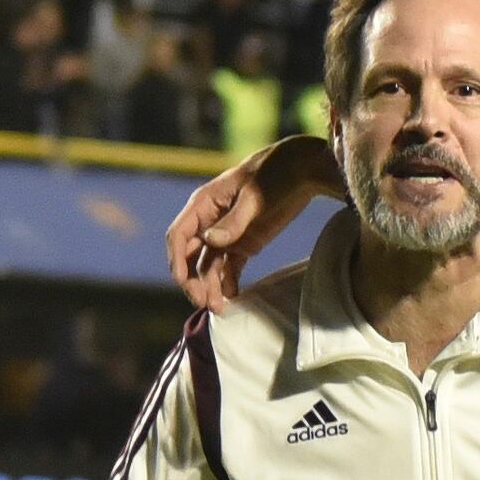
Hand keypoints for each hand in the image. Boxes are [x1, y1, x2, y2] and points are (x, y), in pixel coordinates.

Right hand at [168, 133, 339, 310]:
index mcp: (204, 204)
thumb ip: (234, 220)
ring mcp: (226, 235)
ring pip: (209, 266)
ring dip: (210, 287)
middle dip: (194, 281)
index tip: (184, 282)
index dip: (177, 260)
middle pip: (190, 256)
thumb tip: (209, 240)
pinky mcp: (243, 244)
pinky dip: (228, 283)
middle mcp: (209, 221)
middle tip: (205, 303)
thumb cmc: (275, 175)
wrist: (302, 171)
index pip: (179, 235)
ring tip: (220, 308)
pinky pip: (229, 268)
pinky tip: (232, 297)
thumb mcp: (255, 196)